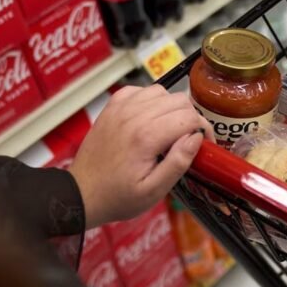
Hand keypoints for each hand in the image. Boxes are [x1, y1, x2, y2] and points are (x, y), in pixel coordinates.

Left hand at [69, 85, 212, 227]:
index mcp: (146, 137)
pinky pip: (140, 90)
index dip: (204, 129)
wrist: (82, 193)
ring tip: (170, 129)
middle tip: (189, 138)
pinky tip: (151, 118)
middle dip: (191, 118)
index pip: (189, 117)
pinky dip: (151, 100)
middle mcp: (133, 116)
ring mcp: (120, 109)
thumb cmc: (119, 196)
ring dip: (172, 107)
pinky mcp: (112, 108)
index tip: (205, 143)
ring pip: (161, 91)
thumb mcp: (154, 191)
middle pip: (178, 100)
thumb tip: (196, 138)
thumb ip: (178, 162)